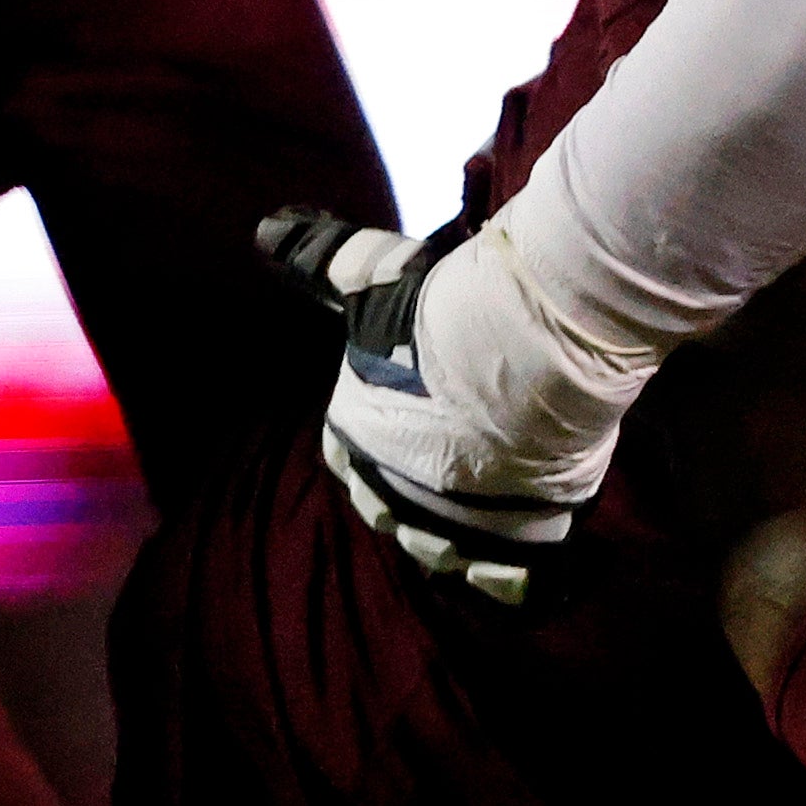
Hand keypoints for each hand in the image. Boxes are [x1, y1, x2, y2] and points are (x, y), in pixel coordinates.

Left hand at [263, 205, 591, 603]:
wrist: (537, 335)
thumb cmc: (447, 305)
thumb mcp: (374, 280)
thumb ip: (322, 261)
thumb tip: (268, 229)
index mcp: (350, 437)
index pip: (351, 456)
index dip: (379, 447)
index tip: (414, 429)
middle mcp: (391, 490)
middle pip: (396, 506)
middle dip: (420, 494)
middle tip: (463, 467)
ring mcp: (452, 521)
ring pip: (446, 546)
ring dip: (464, 536)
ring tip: (496, 509)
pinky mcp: (516, 537)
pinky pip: (506, 576)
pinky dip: (513, 574)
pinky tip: (526, 563)